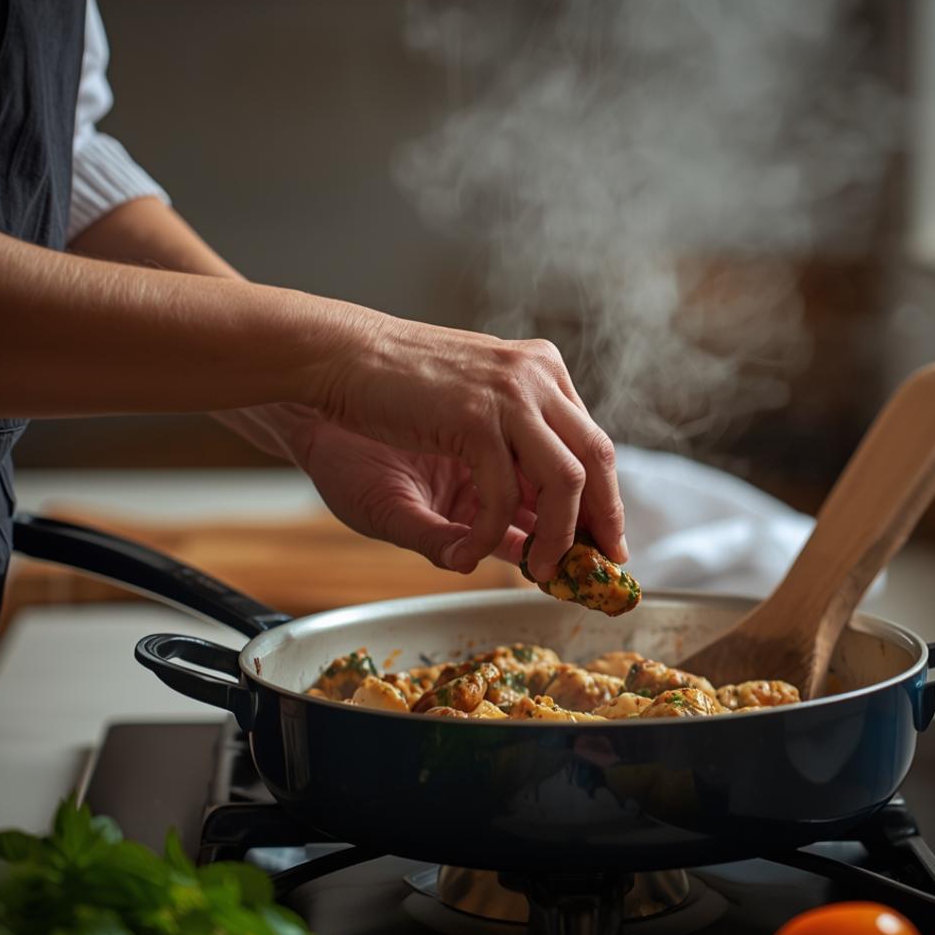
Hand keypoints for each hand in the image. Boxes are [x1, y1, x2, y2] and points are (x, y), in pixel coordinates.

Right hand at [309, 313, 626, 579]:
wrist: (329, 363)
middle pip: (597, 457)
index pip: (590, 442)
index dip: (604, 497)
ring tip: (542, 572)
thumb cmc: (384, 397)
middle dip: (603, 519)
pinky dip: (490, 536)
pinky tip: (466, 554)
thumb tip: (535, 540)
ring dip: (558, 537)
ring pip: (565, 480)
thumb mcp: (460, 437)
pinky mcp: (475, 416)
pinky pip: (504, 495)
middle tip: (599, 566)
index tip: (606, 541)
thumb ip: (502, 481)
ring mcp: (508, 395)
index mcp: (536, 374)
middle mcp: (533, 378)